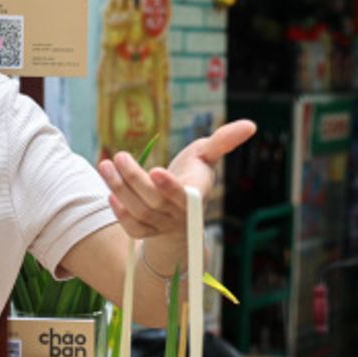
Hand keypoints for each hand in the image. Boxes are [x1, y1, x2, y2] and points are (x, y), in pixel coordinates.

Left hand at [96, 120, 255, 238]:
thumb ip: (224, 140)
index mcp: (196, 195)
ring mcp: (163, 225)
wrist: (181, 204)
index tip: (155, 171)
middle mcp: (180, 214)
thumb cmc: (194, 173)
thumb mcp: (207, 154)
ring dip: (120, 188)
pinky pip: (133, 228)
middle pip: (154, 203)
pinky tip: (111, 192)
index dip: (170, 187)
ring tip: (106, 165)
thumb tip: (251, 124)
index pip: (185, 197)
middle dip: (134, 179)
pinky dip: (120, 212)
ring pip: (139, 212)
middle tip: (118, 156)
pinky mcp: (148, 231)